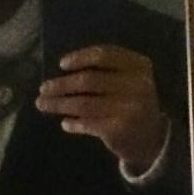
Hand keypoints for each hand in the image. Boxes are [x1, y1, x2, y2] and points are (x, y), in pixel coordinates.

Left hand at [36, 45, 168, 172]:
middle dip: (61, 85)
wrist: (152, 139)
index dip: (79, 58)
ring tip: (42, 104)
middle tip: (42, 89)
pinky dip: (73, 123)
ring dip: (58, 104)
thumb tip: (62, 71)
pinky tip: (64, 123)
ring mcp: (129, 108)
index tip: (61, 64)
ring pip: (83, 103)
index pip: (103, 55)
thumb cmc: (131, 103)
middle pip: (88, 80)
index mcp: (138, 66)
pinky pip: (87, 123)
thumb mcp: (128, 80)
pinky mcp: (119, 129)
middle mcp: (136, 85)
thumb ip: (104, 72)